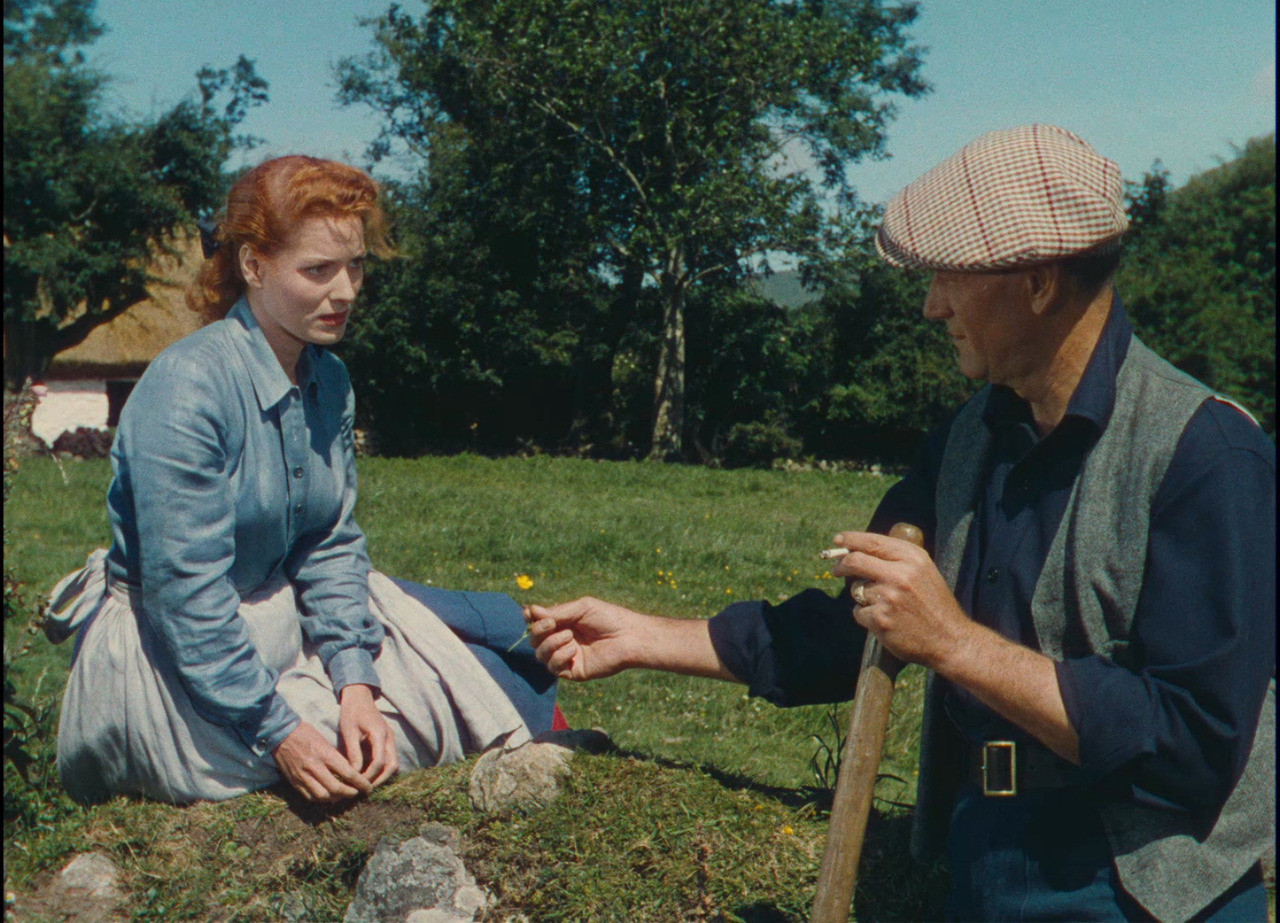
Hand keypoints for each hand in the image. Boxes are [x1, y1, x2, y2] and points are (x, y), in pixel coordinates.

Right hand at [272, 720, 372, 802]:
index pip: (348, 773)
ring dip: (335, 798)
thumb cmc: (306, 733)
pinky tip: (327, 795)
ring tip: (342, 795)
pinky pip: (310, 796)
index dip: (361, 783)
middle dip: (350, 793)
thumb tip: (350, 772)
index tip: (367, 787)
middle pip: (337, 788)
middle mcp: (315, 767)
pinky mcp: (294, 781)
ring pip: (323, 796)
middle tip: (357, 793)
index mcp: (325, 754)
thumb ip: (336, 757)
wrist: (281, 734)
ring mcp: (303, 776)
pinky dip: (321, 798)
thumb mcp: (326, 741)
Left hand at [338, 684, 398, 787]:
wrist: (359, 696)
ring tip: (367, 784)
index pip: (379, 762)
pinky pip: (389, 758)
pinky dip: (382, 769)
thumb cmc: (351, 712)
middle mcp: (389, 738)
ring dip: (382, 776)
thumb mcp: (349, 731)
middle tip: (365, 789)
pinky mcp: (387, 740)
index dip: (368, 775)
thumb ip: (353, 752)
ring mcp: (390, 739)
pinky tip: (368, 774)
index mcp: (380, 734)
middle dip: (380, 779)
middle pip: (392, 765)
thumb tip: (354, 773)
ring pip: (393, 763)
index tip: (357, 783)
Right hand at [525, 596, 642, 680]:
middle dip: (538, 631)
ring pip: (541, 655)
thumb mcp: (581, 608)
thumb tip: (530, 610)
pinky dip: (559, 657)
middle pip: (535, 640)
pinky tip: (573, 650)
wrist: (629, 637)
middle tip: (551, 624)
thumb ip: (557, 612)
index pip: (538, 623)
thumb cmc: (609, 618)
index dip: (531, 620)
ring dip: (550, 644)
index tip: (529, 614)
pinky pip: (553, 667)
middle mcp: (562, 640)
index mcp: (563, 623)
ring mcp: (566, 656)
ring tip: (569, 637)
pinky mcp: (573, 671)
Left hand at [829, 530, 975, 669]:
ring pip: (856, 589)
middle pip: (855, 561)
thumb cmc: (934, 604)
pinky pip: (859, 612)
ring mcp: (888, 596)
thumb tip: (858, 549)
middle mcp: (900, 574)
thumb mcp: (924, 571)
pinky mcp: (880, 618)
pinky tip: (887, 621)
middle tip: (836, 569)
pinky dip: (867, 617)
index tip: (838, 541)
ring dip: (863, 597)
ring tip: (887, 606)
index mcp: (912, 558)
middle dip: (841, 564)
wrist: (950, 639)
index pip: (872, 542)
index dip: (850, 539)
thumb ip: (896, 558)